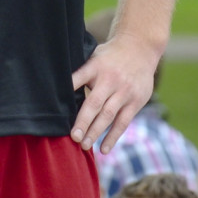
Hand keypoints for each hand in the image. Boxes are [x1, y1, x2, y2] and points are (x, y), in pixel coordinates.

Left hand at [70, 31, 158, 152]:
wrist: (140, 48)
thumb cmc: (109, 56)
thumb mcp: (93, 56)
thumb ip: (81, 73)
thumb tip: (58, 89)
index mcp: (95, 67)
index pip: (79, 78)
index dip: (69, 89)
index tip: (58, 106)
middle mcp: (110, 80)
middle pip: (94, 103)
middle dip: (83, 121)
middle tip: (73, 137)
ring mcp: (124, 91)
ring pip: (108, 115)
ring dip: (96, 132)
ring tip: (84, 146)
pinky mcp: (136, 101)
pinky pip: (123, 122)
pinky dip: (113, 137)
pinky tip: (104, 149)